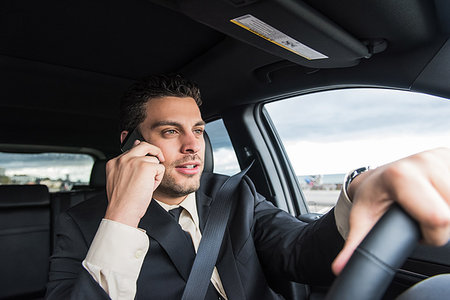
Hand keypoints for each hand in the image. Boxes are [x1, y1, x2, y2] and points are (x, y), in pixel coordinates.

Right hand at [105, 140, 164, 227]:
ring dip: (154, 173)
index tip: (144, 166)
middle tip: (159, 160)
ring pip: (154, 160)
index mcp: (114, 162)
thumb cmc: (122, 200)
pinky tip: (149, 187)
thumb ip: (127, 164)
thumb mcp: (120, 179)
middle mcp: (123, 159)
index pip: (132, 150)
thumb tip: (137, 145)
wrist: (122, 212)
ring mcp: (134, 161)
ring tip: (146, 186)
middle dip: (155, 152)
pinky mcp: (145, 166)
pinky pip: (160, 168)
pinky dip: (158, 179)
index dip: (141, 159)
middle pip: (144, 145)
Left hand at [332, 147, 449, 274]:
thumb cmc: (372, 197)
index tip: (415, 229)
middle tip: (419, 216)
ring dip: (448, 210)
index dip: (430, 234)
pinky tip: (436, 197)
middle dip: (440, 224)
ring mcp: (439, 157)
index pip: (438, 218)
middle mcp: (422, 162)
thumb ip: (356, 245)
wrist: (378, 177)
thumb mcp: (362, 220)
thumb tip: (340, 268)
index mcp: (399, 176)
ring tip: (426, 206)